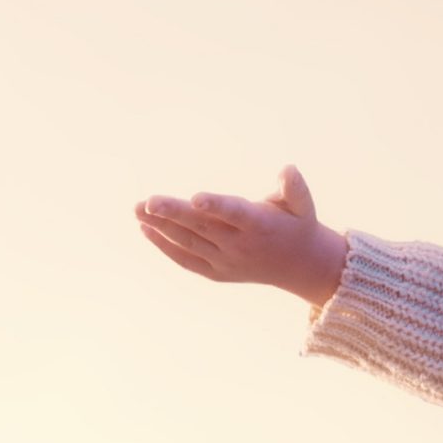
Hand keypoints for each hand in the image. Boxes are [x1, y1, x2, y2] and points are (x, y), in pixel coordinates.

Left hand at [136, 165, 350, 307]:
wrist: (300, 267)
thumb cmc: (298, 224)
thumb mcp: (304, 205)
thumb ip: (294, 187)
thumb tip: (287, 169)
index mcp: (260, 224)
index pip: (235, 213)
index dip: (216, 205)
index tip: (196, 196)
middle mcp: (240, 245)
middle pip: (202, 228)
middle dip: (173, 214)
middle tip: (147, 202)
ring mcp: (226, 261)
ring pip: (189, 244)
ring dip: (161, 228)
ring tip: (138, 210)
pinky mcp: (216, 272)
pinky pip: (186, 260)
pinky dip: (166, 246)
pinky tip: (146, 230)